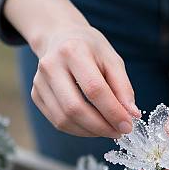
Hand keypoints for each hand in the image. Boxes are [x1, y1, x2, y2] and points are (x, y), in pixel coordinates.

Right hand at [4, 0, 139, 137]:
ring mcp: (39, 81)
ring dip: (90, 131)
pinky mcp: (36, 94)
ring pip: (64, 119)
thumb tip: (132, 115)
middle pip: (75, 108)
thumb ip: (123, 88)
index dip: (112, 111)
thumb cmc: (91, 49)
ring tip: (108, 129)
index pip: (94, 89)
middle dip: (100, 126)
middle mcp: (51, 66)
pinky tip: (93, 126)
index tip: (128, 125)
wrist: (61, 37)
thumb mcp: (112, 60)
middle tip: (118, 132)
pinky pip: (57, 121)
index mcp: (73, 51)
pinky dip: (78, 130)